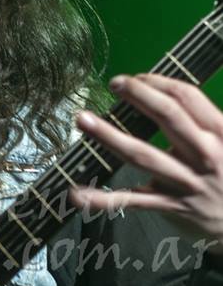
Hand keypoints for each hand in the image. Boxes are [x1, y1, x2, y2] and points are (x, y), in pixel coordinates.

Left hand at [69, 73, 222, 259]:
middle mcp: (205, 154)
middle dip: (139, 96)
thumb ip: (200, 124)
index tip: (134, 78)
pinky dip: (103, 199)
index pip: (186, 98)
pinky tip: (77, 193)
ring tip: (83, 120)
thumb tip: (159, 100)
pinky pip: (133, 201)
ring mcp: (187, 182)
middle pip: (168, 117)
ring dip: (110, 136)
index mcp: (219, 132)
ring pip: (144, 156)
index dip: (158, 83)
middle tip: (114, 83)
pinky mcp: (173, 206)